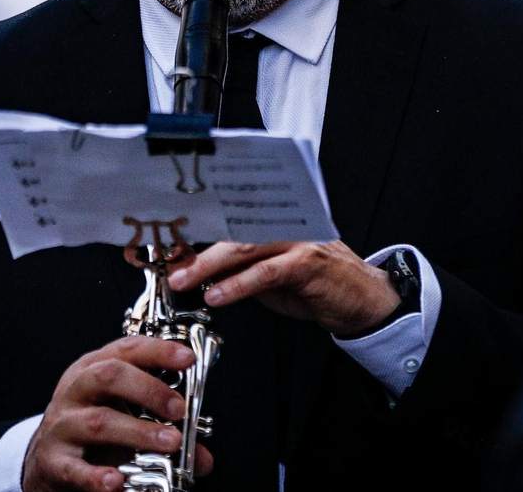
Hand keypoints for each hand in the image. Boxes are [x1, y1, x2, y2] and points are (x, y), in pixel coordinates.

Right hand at [22, 336, 213, 491]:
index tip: (187, 359)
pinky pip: (75, 469)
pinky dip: (97, 476)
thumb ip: (162, 431)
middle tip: (179, 409)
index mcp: (93, 370)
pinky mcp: (54, 461)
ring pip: (99, 421)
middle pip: (108, 376)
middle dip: (149, 389)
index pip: (126, 349)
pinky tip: (117, 482)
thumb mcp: (122, 418)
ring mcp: (62, 425)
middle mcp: (76, 391)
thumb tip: (202, 458)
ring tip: (170, 444)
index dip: (158, 350)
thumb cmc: (89, 431)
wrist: (45, 461)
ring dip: (139, 432)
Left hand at [167, 241, 399, 337]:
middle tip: (164, 263)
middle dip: (191, 247)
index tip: (160, 246)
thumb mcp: (265, 277)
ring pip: (243, 246)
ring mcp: (295, 239)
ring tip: (183, 280)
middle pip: (227, 230)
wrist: (361, 299)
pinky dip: (238, 284)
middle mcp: (280, 223)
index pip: (222, 222)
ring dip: (208, 265)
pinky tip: (217, 295)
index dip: (189, 232)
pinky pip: (266, 271)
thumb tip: (191, 270)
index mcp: (267, 223)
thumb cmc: (313, 285)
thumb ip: (234, 269)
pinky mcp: (307, 261)